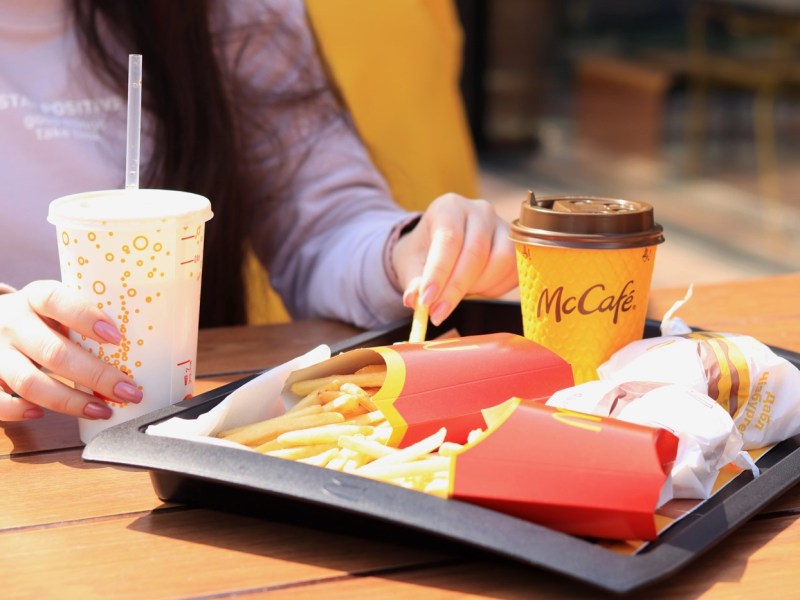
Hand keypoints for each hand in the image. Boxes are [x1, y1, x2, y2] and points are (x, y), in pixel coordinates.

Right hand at [0, 280, 142, 420]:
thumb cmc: (41, 317)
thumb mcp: (59, 307)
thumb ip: (88, 320)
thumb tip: (145, 345)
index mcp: (36, 297)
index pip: (57, 300)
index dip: (85, 317)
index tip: (116, 338)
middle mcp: (13, 322)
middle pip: (53, 352)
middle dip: (95, 376)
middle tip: (128, 391)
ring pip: (29, 382)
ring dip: (70, 401)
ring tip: (102, 410)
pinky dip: (18, 411)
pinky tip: (42, 414)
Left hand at [392, 193, 517, 324]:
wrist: (442, 244)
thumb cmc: (425, 252)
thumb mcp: (410, 263)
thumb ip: (413, 281)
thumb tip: (414, 299)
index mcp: (449, 207)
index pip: (449, 239)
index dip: (439, 273)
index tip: (427, 301)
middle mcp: (479, 211)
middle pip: (476, 252)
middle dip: (456, 288)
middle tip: (438, 313)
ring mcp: (503, 226)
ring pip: (501, 261)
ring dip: (479, 287)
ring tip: (459, 295)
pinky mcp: (518, 245)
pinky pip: (514, 271)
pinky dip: (496, 288)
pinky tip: (478, 290)